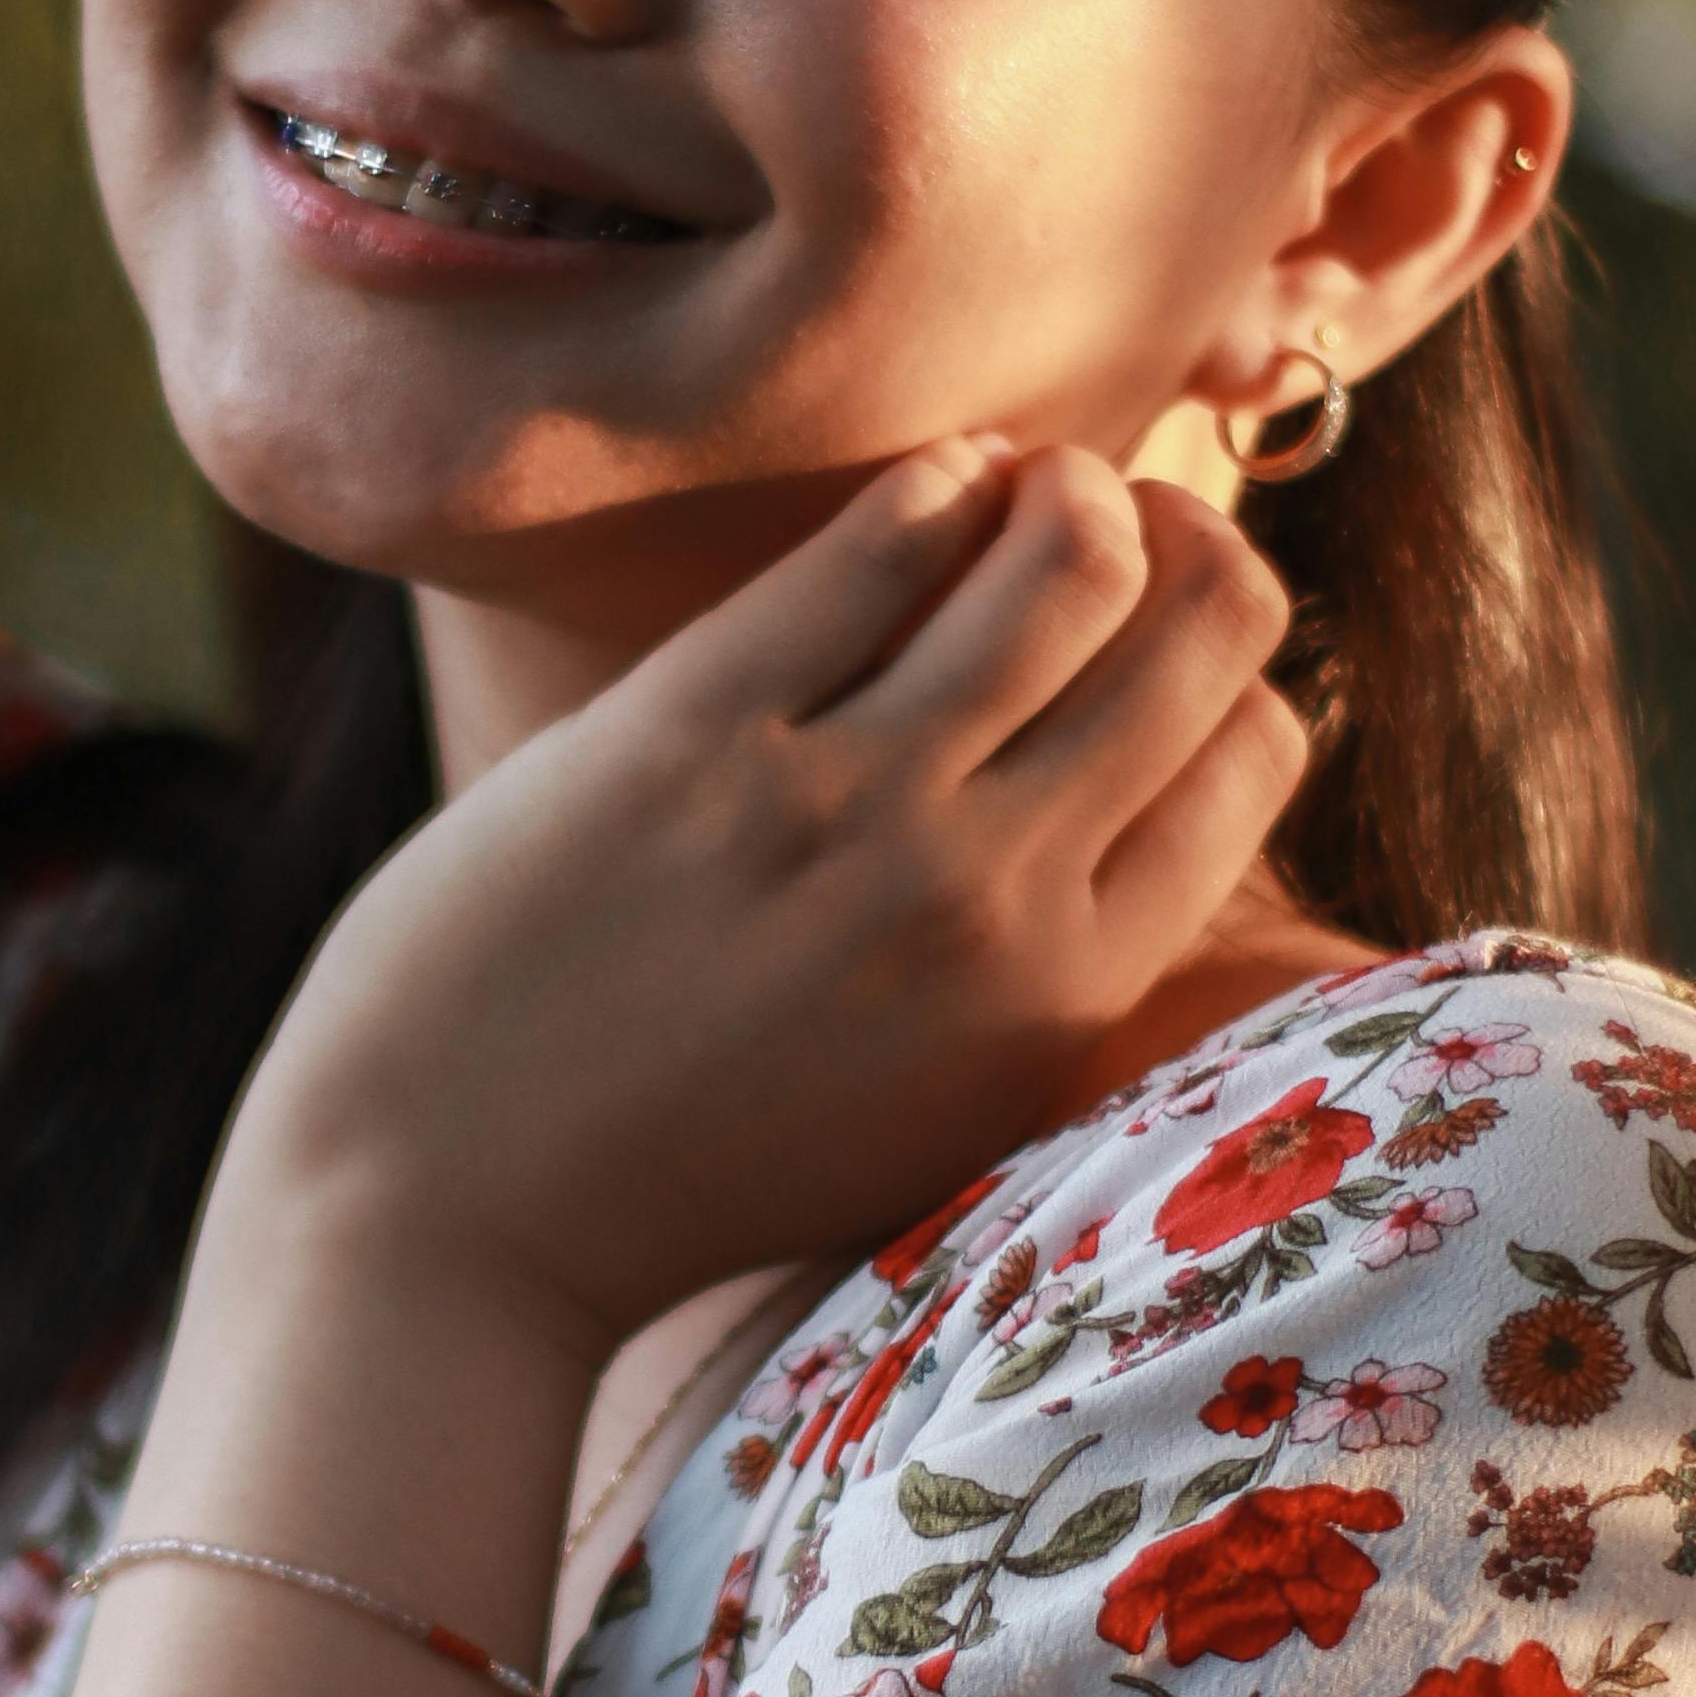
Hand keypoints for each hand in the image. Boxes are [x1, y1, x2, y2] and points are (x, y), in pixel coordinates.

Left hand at [225, 440, 1308, 1360]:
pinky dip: (940, 481)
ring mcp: (844, 809)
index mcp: (1067, 1000)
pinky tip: (928, 490)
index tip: (1148, 636)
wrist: (442, 1215)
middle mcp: (987, 898)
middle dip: (1179, 538)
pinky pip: (881, 539)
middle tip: (1109, 525)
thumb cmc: (686, 1161)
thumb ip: (1053, 973)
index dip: (1219, 662)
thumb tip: (1162, 785)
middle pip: (1200, 621)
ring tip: (1017, 494)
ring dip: (1065, 487)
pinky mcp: (695, 735)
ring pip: (1070, 551)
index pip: (1253, 747)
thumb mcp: (933, 1110)